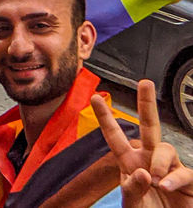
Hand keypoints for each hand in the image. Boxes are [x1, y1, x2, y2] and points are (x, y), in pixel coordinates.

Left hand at [91, 80, 192, 206]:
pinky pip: (184, 171)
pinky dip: (175, 177)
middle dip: (146, 104)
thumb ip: (131, 188)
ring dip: (158, 161)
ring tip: (155, 180)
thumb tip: (143, 171)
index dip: (106, 118)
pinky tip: (166, 185)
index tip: (95, 98)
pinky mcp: (187, 180)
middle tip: (145, 83)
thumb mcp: (132, 203)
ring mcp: (169, 168)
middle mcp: (149, 160)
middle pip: (149, 126)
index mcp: (130, 162)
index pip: (115, 137)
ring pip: (165, 148)